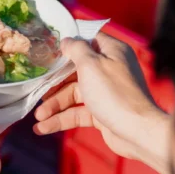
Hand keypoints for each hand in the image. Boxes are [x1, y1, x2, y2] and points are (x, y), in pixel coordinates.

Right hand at [33, 33, 171, 173]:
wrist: (138, 132)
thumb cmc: (114, 93)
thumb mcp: (91, 64)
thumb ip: (76, 48)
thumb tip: (66, 40)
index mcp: (110, 51)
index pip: (86, 40)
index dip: (67, 44)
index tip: (47, 48)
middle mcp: (108, 69)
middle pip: (73, 71)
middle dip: (53, 83)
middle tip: (36, 89)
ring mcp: (104, 92)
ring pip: (72, 94)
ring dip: (54, 105)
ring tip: (38, 117)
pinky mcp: (101, 112)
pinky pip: (76, 112)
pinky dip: (61, 119)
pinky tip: (43, 128)